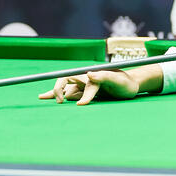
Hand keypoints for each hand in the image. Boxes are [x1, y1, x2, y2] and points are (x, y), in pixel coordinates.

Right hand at [38, 65, 162, 105]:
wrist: (133, 88)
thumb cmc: (126, 83)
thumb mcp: (117, 80)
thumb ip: (104, 77)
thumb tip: (89, 74)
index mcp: (90, 75)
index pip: (70, 79)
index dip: (61, 88)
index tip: (68, 102)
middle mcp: (85, 79)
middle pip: (64, 83)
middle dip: (55, 91)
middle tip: (53, 100)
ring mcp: (86, 87)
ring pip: (66, 91)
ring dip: (55, 94)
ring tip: (42, 97)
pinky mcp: (88, 94)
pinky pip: (71, 95)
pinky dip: (60, 96)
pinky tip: (49, 98)